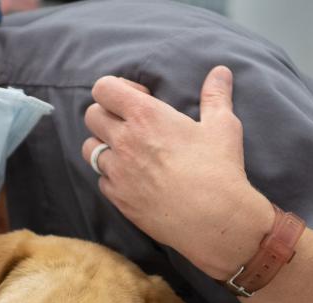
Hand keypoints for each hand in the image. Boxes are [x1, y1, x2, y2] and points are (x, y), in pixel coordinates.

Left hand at [82, 66, 272, 279]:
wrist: (214, 219)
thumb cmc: (219, 169)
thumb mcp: (222, 126)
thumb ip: (216, 95)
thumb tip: (221, 72)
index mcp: (145, 115)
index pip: (103, 88)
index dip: (117, 89)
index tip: (138, 99)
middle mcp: (124, 141)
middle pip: (91, 115)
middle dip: (107, 115)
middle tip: (131, 125)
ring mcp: (118, 171)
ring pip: (90, 149)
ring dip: (104, 147)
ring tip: (128, 153)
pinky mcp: (118, 198)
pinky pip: (102, 180)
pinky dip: (112, 177)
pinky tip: (134, 179)